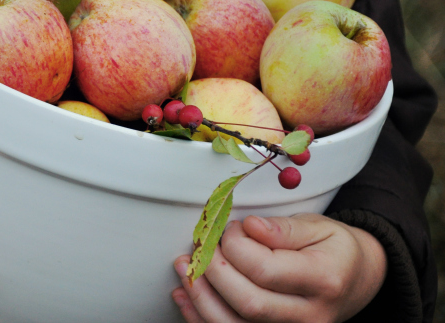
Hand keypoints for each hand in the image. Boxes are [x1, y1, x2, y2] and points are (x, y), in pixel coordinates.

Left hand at [172, 214, 386, 322]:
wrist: (357, 279)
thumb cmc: (333, 250)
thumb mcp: (318, 227)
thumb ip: (283, 229)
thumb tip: (250, 227)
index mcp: (324, 280)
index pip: (265, 270)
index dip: (236, 246)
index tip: (230, 229)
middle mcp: (310, 315)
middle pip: (248, 302)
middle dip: (213, 271)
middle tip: (202, 245)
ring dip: (200, 296)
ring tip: (184, 267)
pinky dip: (200, 317)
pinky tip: (185, 295)